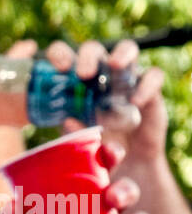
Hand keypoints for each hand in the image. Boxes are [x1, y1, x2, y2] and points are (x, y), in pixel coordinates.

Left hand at [48, 39, 167, 162]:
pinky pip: (153, 76)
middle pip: (94, 49)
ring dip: (121, 54)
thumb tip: (69, 121)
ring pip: (127, 50)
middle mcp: (100, 75)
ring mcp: (126, 80)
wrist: (128, 164)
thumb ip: (74, 133)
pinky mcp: (150, 90)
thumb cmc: (97, 146)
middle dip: (88, 55)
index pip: (63, 56)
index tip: (59, 67)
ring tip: (114, 65)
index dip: (59, 54)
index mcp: (74, 84)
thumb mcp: (82, 143)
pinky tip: (136, 101)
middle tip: (83, 73)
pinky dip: (146, 85)